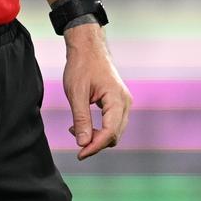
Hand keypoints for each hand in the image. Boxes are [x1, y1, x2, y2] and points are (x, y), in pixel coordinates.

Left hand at [62, 23, 131, 159]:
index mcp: (117, 99)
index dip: (95, 146)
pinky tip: (82, 125)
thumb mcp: (77, 93)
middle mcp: (125, 102)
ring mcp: (123, 102)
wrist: (88, 47)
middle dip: (95, 142)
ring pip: (113, 131)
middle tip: (75, 141)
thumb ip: (81, 119)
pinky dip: (98, 128)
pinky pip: (111, 123)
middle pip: (114, 135)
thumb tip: (83, 144)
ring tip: (75, 130)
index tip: (80, 154)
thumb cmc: (82, 65)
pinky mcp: (118, 102)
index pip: (110, 132)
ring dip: (96, 136)